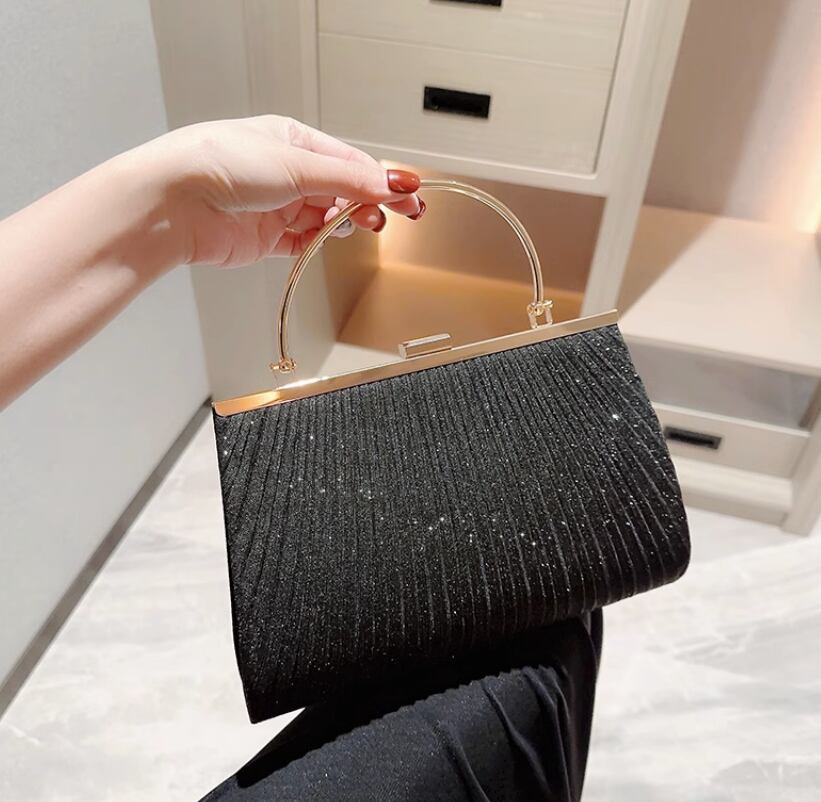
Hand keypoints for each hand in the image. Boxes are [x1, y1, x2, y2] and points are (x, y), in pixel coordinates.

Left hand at [145, 116, 423, 266]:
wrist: (174, 203)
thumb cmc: (218, 164)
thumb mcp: (295, 164)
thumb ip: (347, 180)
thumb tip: (390, 182)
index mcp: (293, 141)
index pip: (349, 162)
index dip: (381, 179)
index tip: (408, 195)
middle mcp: (286, 172)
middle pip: (343, 190)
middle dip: (370, 202)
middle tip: (398, 215)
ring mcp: (277, 206)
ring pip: (327, 218)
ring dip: (346, 223)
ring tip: (361, 225)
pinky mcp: (267, 238)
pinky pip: (305, 243)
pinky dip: (320, 244)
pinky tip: (330, 240)